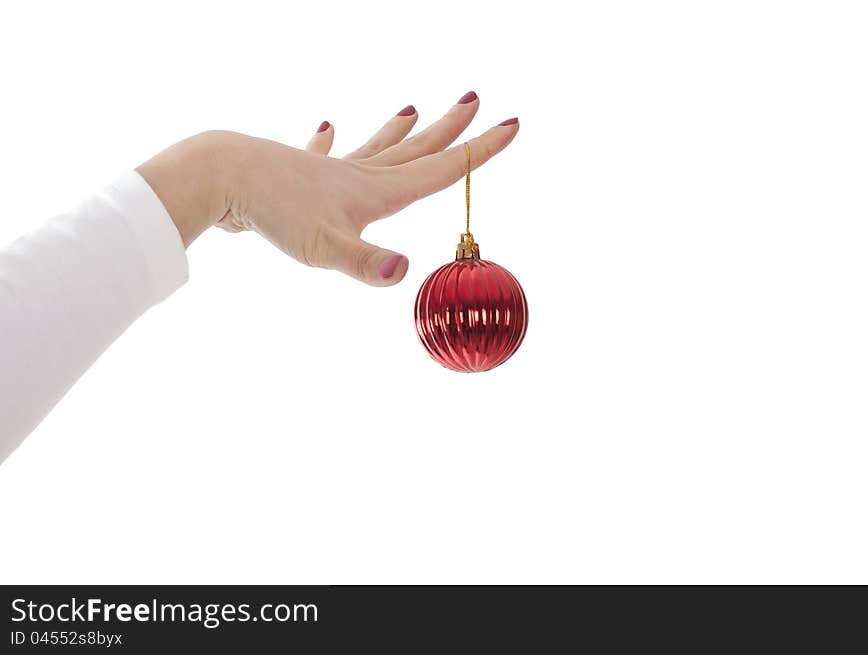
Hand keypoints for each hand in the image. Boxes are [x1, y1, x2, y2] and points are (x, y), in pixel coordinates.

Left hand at [137, 91, 518, 285]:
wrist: (221, 176)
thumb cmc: (274, 211)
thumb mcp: (325, 248)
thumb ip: (366, 262)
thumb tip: (403, 270)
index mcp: (377, 191)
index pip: (441, 170)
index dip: (479, 151)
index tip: (511, 123)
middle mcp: (359, 175)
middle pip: (415, 150)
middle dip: (449, 129)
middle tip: (473, 100)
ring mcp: (329, 173)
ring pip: (375, 149)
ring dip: (397, 132)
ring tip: (413, 108)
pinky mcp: (299, 176)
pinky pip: (322, 155)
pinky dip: (328, 142)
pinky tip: (327, 129)